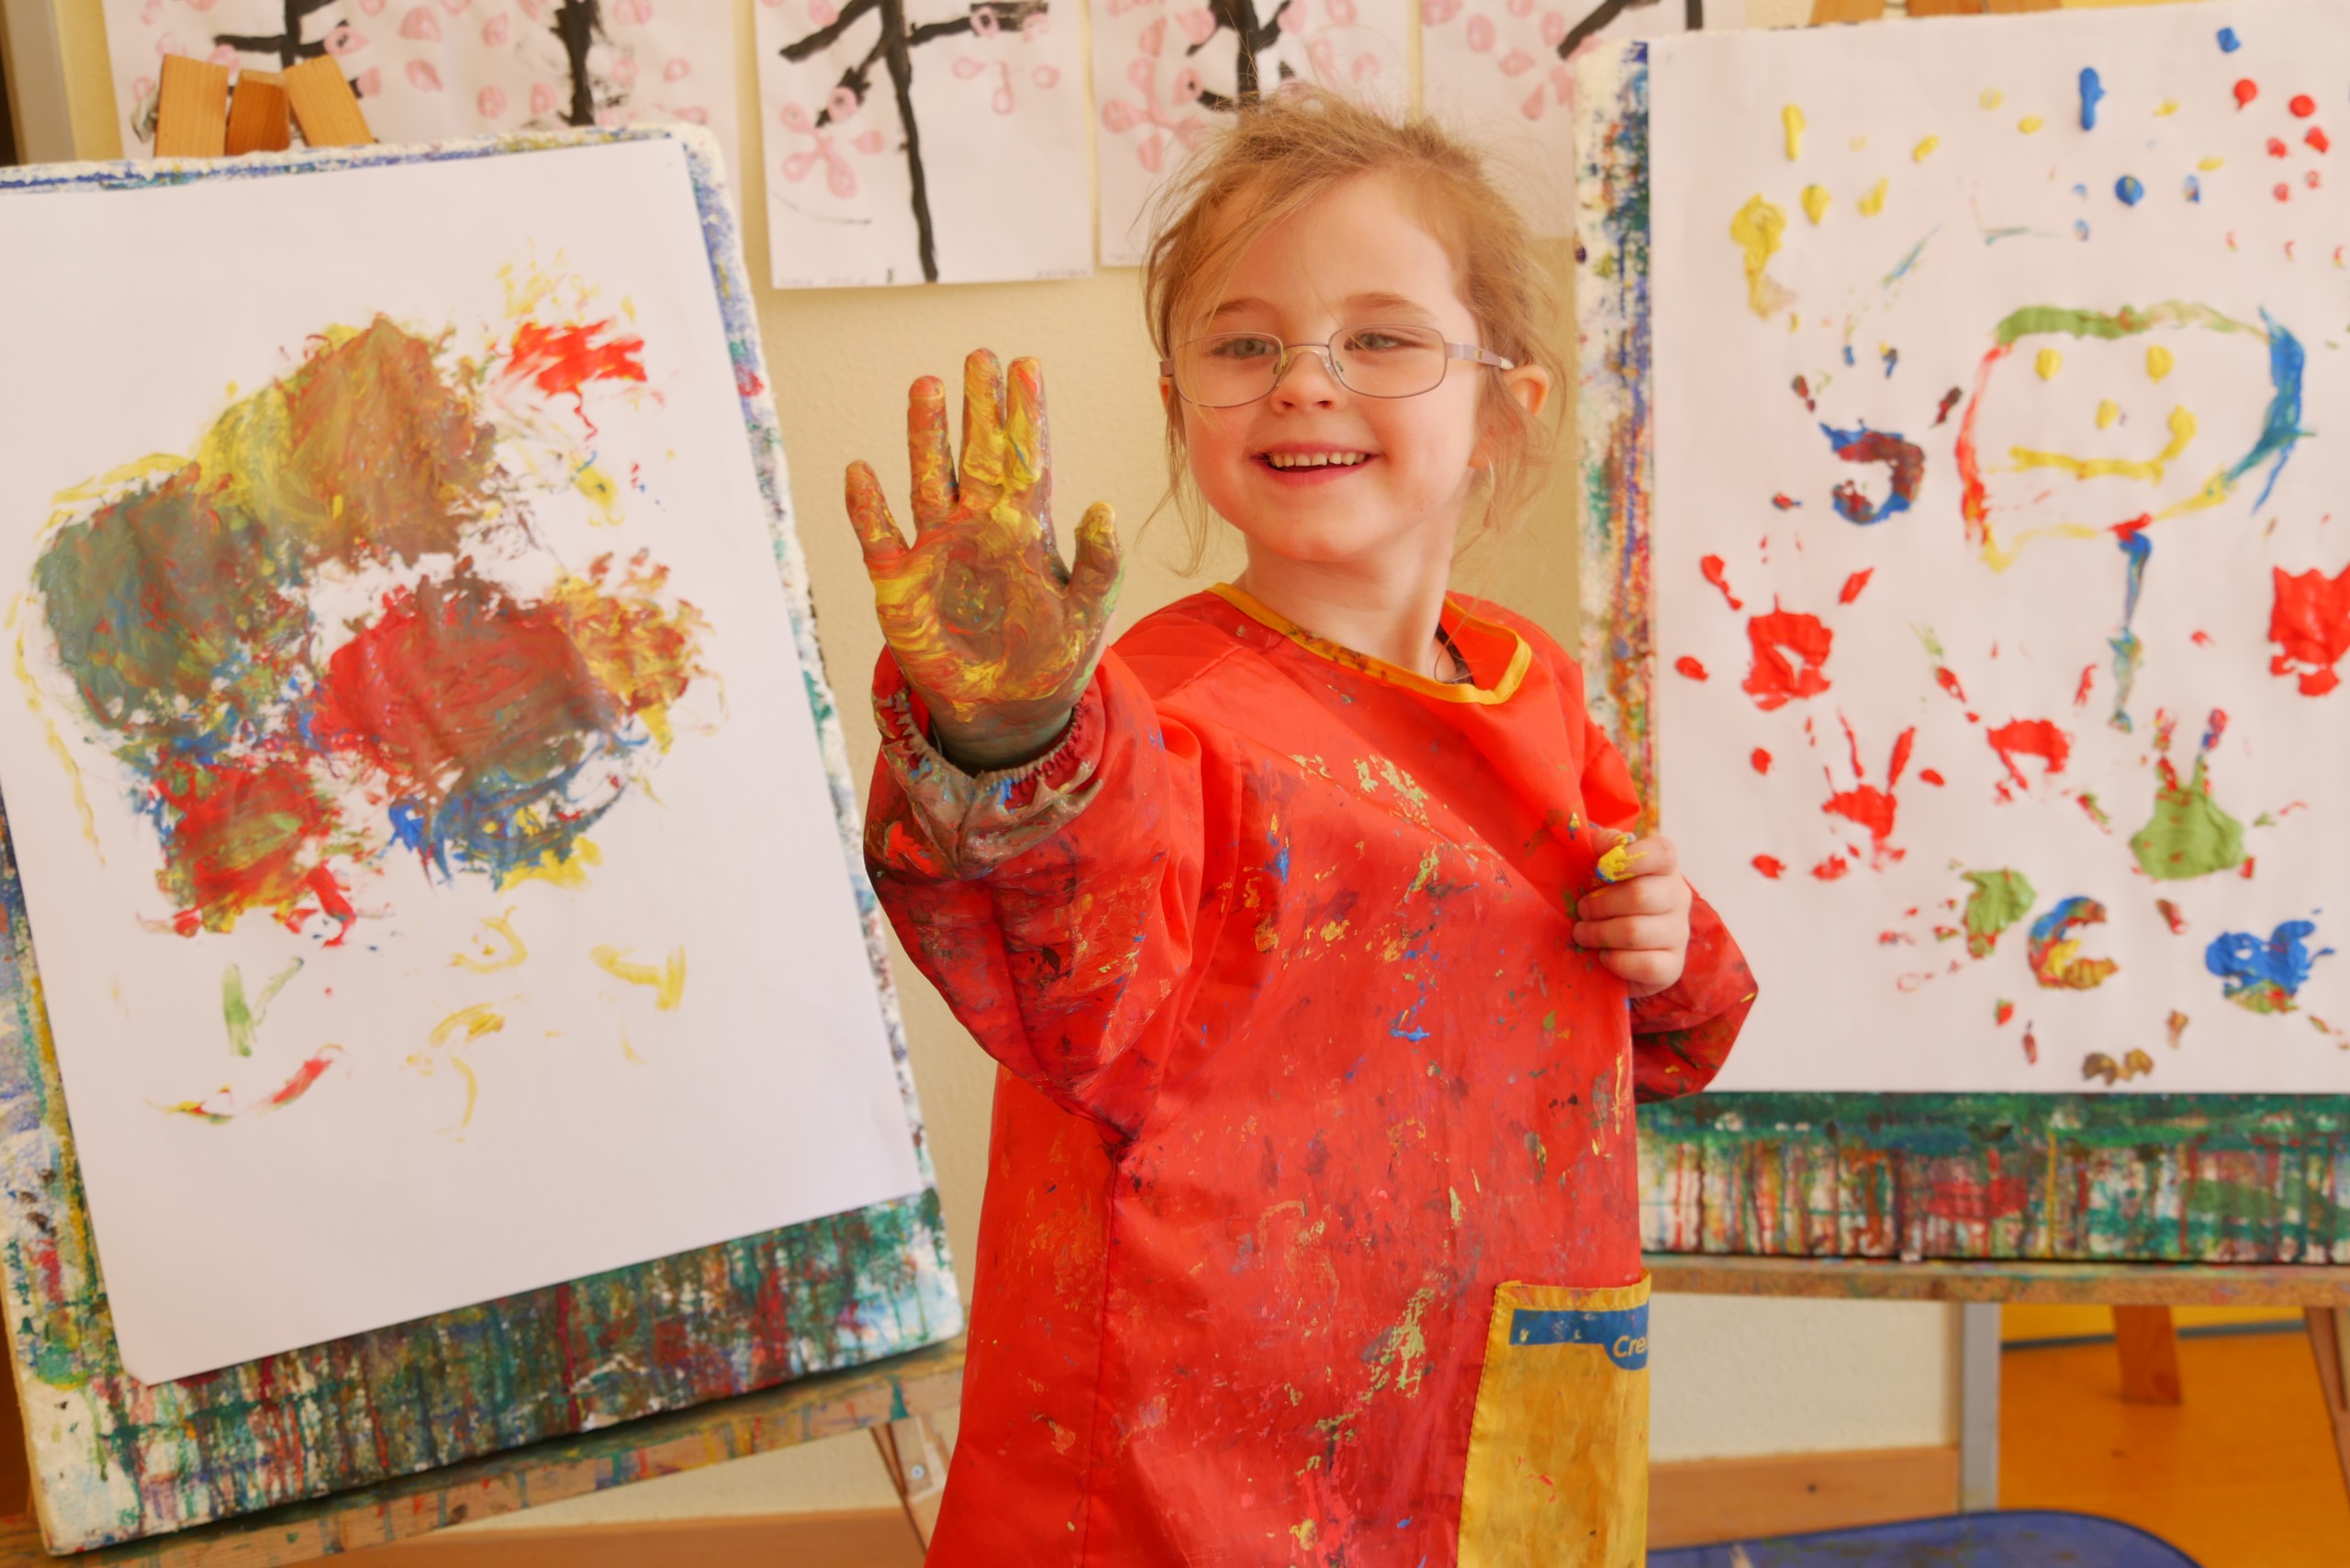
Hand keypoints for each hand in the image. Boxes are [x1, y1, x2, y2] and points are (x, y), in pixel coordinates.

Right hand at [847, 349, 1122, 770]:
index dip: (1026, 414)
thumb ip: (1099, 564)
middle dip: (977, 408)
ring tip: (926, 387)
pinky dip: (867, 508)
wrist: (1006, 712)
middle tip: (979, 356)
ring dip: (924, 438)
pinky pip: (878, 538)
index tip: (1027, 366)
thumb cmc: (1051, 659)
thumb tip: (1105, 507)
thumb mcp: (1087, 614)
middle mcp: (977, 527)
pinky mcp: (899, 584)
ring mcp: (935, 550)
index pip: (1026, 459)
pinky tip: (860, 471)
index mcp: (1024, 530)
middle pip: (975, 455)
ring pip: (927, 481)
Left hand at [1572, 834, 1691, 998]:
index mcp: (1664, 868)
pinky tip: (1604, 956)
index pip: (1662, 852)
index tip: (1599, 870)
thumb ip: (1603, 848)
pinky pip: (1645, 964)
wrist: (1620, 950)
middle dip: (1599, 904)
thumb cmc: (1608, 901)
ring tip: (1583, 933)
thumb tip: (1603, 844)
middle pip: (1640, 895)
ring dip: (1599, 933)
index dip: (1630, 857)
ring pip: (1636, 932)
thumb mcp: (1602, 871)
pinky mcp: (1673, 966)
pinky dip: (1616, 961)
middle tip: (1581, 910)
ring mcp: (1679, 933)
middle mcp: (1678, 897)